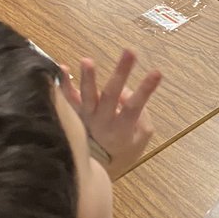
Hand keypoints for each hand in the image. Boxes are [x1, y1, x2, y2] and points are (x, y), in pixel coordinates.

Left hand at [61, 50, 161, 180]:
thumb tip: (126, 92)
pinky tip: (61, 68)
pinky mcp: (73, 114)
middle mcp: (102, 121)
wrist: (94, 166)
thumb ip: (140, 115)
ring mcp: (86, 117)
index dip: (146, 89)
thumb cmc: (123, 150)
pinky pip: (67, 99)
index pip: (136, 106)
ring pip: (87, 96)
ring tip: (87, 61)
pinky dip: (63, 84)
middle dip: (122, 72)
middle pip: (112, 95)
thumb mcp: (140, 138)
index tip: (157, 72)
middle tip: (130, 51)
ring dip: (88, 78)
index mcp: (122, 128)